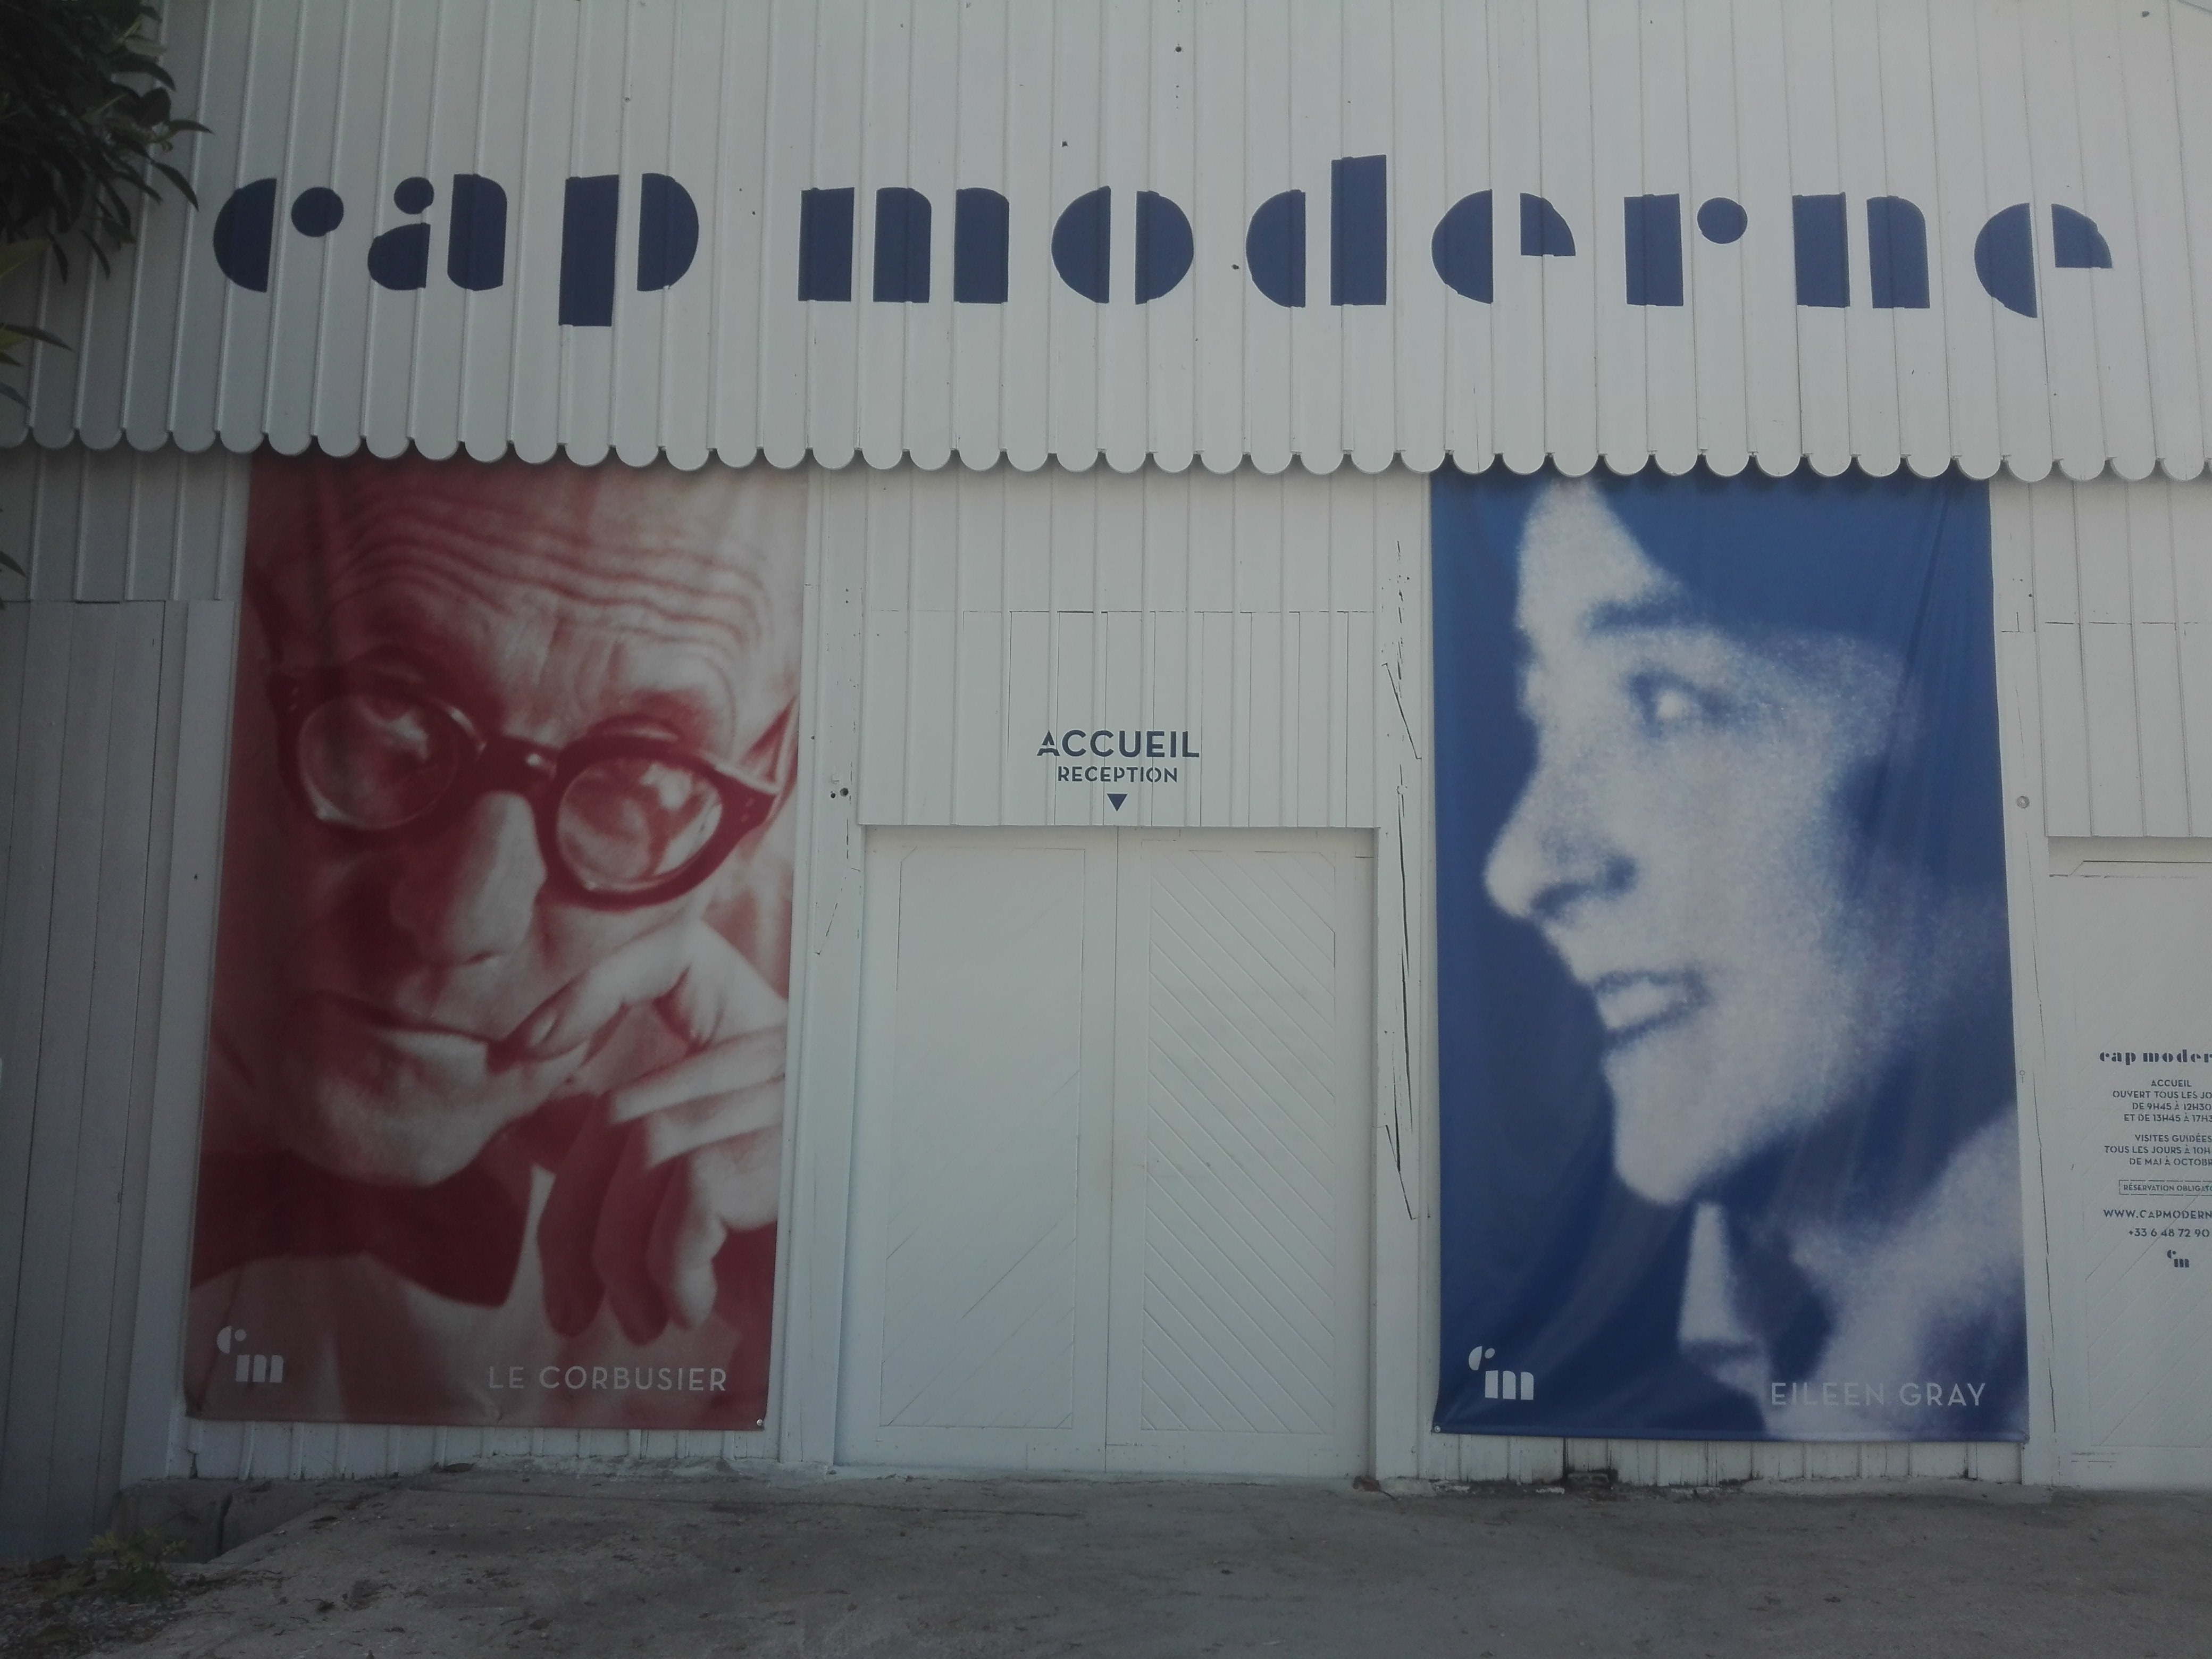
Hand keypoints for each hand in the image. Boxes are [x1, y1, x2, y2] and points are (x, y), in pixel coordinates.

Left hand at [517, 921, 786, 1342]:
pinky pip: (692, 1196)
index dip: (596, 989)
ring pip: (644, 1153)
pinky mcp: (796, 1150)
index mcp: (757, 1056)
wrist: (897, 1280)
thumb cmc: (810, 1257)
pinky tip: (695, 1308)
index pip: (671, 968)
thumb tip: (539, 1135)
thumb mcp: (724, 1200)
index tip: (526, 1044)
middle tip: (569, 1306)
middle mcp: (777, 1064)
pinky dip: (674, 1270)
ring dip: (618, 1260)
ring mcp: (789, 1102)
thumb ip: (647, 1162)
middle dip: (572, 1221)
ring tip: (642, 1321)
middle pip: (622, 1110)